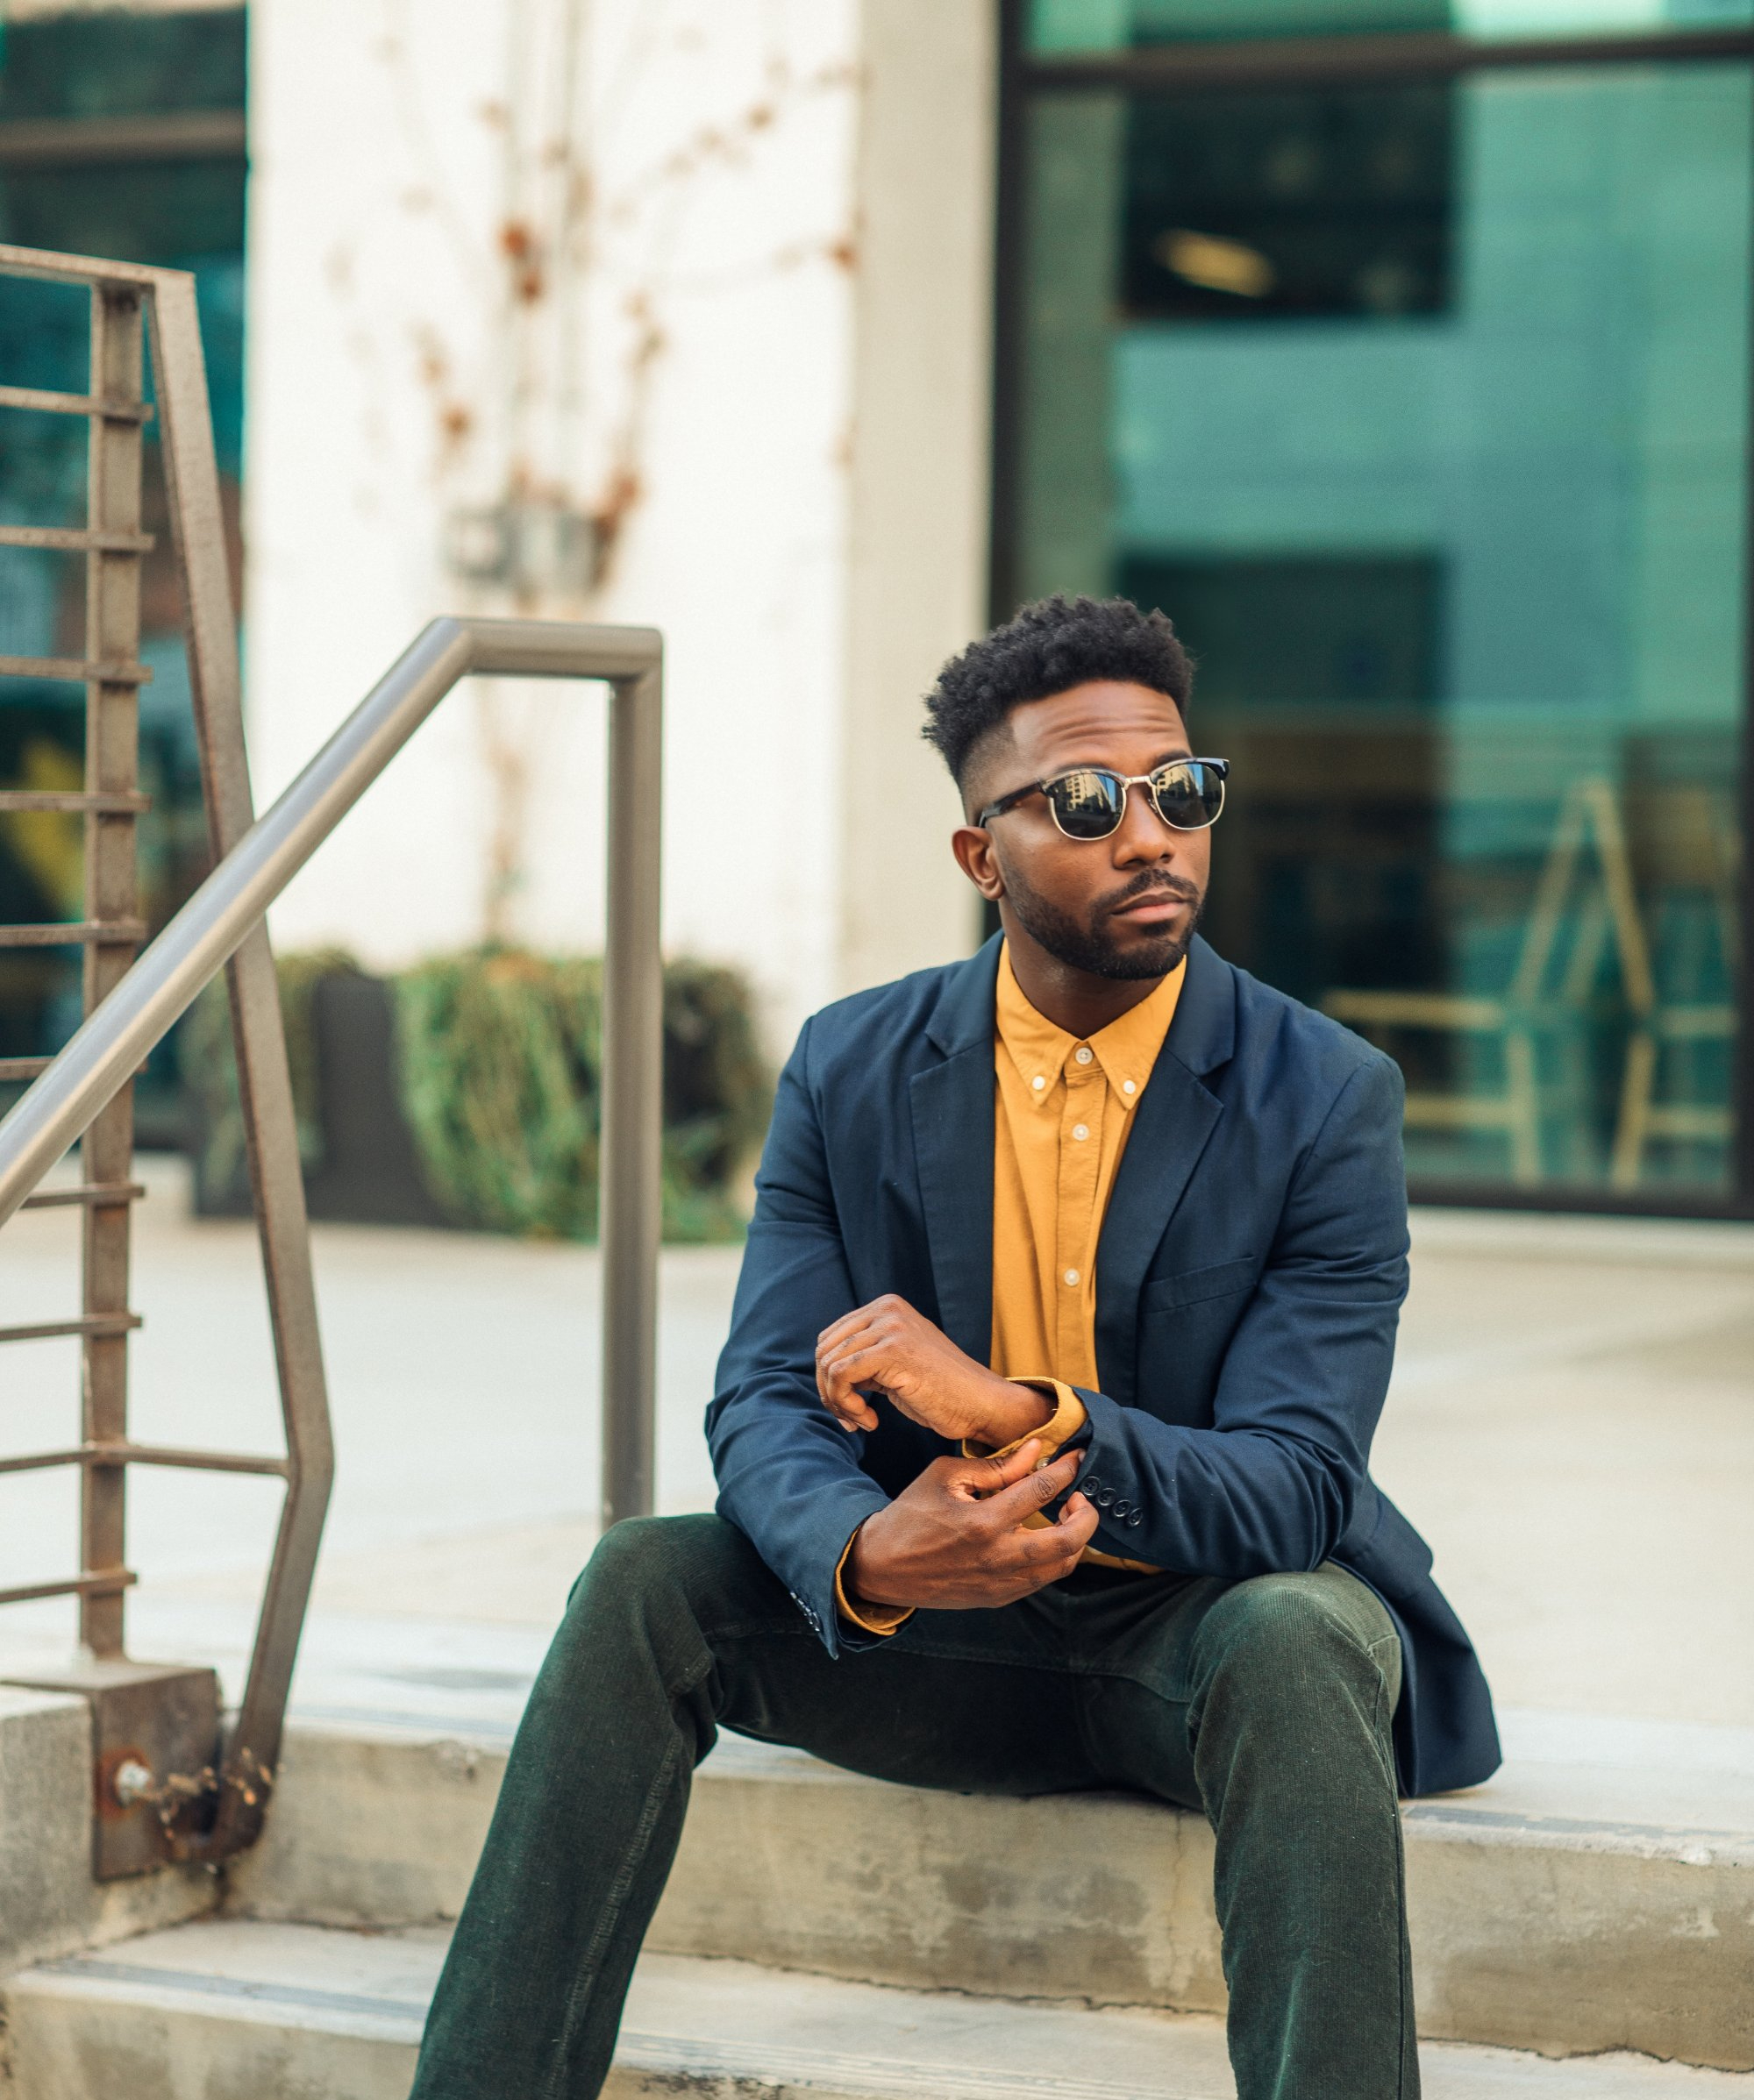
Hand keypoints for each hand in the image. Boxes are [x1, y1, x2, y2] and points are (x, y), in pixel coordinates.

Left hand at [816, 1294, 1052, 1445]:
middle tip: (851, 1419)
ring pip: (829, 1365)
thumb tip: (822, 1365)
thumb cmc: (940, 1391)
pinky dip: (847, 1406)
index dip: (828, 1378)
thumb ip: (864, 1354)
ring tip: (862, 1422)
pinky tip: (871, 1422)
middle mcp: (887, 1309)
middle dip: (829, 1392)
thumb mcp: (894, 1363)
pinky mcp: (892, 1349)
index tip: (849, 1408)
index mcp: (886, 1306)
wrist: (981, 1403)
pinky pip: (841, 1376)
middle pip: (824, 1350)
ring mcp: (890, 1326)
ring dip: (839, 1403)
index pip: (830, 1338)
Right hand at [845, 1440, 1098, 1610]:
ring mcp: (1001, 1583)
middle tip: (1079, 1495)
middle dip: (1086, 1514)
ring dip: (1075, 1538)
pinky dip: (1054, 1556)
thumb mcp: (946, 1477)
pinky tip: (1044, 1535)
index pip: (1043, 1490)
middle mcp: (998, 1557)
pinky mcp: (999, 1597)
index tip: (1077, 1455)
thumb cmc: (911, 1514)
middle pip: (1070, 1540)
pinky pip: (1042, 1578)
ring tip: (1065, 1515)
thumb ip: (996, 1467)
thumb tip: (1036, 1451)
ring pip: (1062, 1564)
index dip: (1067, 1469)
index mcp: (984, 1522)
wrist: (883, 1565)